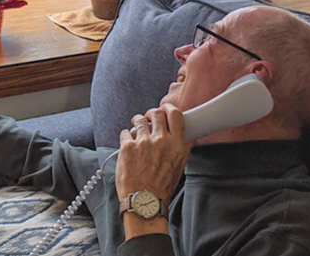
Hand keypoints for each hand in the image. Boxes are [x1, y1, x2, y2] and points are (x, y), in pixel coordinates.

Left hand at [116, 104, 191, 230]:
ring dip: (137, 123)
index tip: (164, 109)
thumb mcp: (179, 165)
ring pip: (139, 120)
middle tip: (147, 118)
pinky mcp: (128, 146)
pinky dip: (126, 137)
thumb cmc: (162, 186)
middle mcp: (162, 140)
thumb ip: (181, 147)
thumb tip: (184, 135)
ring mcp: (144, 142)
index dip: (168, 109)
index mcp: (178, 144)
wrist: (144, 201)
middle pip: (156, 112)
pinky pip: (125, 132)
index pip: (176, 115)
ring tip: (135, 130)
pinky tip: (127, 145)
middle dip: (151, 113)